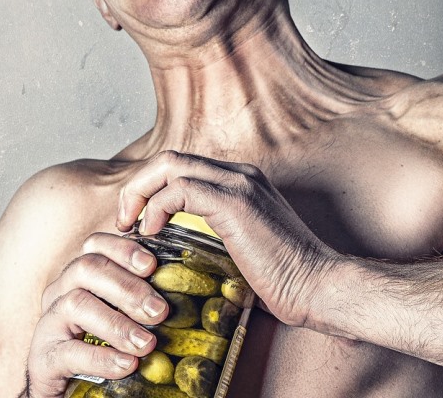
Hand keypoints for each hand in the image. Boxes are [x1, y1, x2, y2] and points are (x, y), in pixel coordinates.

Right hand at [22, 233, 169, 396]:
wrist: (69, 388)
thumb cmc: (101, 343)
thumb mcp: (120, 315)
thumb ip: (139, 300)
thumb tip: (182, 292)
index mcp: (80, 277)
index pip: (95, 245)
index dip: (123, 249)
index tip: (151, 265)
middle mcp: (60, 292)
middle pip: (86, 269)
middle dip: (127, 288)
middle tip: (159, 311)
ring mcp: (49, 324)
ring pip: (76, 305)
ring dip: (117, 324)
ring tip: (146, 344)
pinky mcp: (43, 358)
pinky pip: (69, 351)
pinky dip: (102, 357)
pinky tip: (127, 365)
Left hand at [115, 150, 340, 328]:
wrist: (317, 285)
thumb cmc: (285, 279)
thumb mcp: (243, 250)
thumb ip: (216, 237)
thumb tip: (183, 251)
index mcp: (242, 182)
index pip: (182, 167)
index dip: (151, 188)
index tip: (137, 222)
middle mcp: (240, 174)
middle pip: (170, 158)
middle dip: (137, 186)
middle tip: (125, 221)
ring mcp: (239, 184)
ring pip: (169, 164)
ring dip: (140, 192)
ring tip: (131, 225)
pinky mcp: (235, 202)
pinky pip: (179, 188)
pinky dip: (156, 206)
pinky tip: (153, 232)